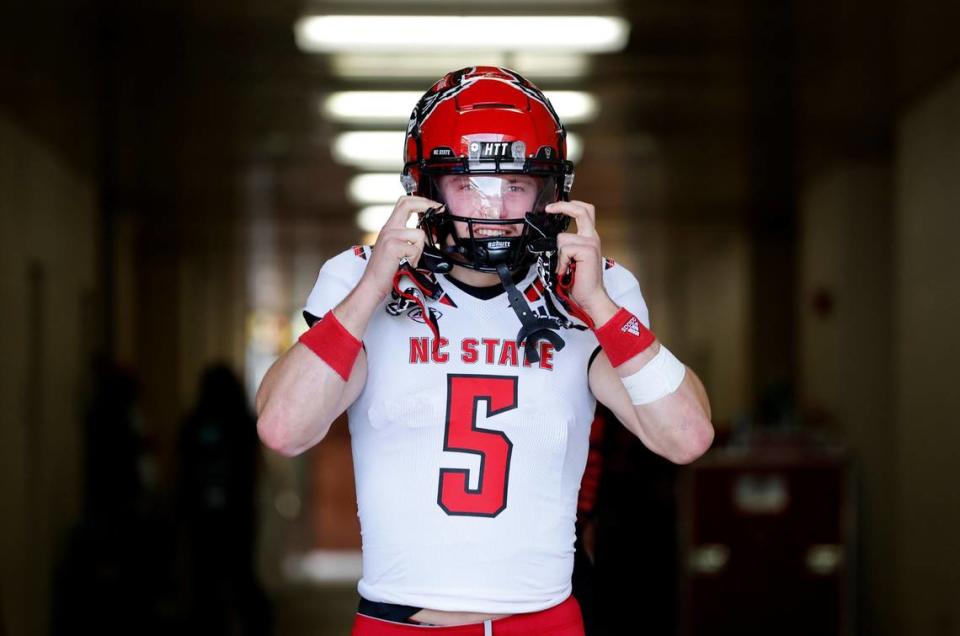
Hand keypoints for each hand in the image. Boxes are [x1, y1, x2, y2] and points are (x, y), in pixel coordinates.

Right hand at [357, 195, 436, 300]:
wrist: (373, 284)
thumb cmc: (385, 270)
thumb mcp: (394, 247)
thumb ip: (405, 237)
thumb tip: (423, 234)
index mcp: (390, 227)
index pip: (403, 203)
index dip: (420, 200)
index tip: (433, 205)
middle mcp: (388, 228)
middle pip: (407, 204)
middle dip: (426, 204)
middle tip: (438, 210)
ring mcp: (390, 236)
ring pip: (419, 234)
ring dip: (420, 250)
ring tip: (411, 259)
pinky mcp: (393, 247)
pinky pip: (415, 249)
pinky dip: (415, 259)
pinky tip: (407, 264)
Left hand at [546, 200, 617, 323]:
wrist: (590, 297)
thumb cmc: (579, 281)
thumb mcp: (570, 259)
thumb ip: (565, 246)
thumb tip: (549, 239)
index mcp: (588, 237)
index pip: (584, 211)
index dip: (568, 205)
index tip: (552, 208)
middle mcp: (592, 237)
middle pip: (582, 210)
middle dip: (563, 206)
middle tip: (549, 209)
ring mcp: (591, 243)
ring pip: (562, 238)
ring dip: (558, 255)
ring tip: (564, 267)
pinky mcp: (588, 250)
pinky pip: (564, 250)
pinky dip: (561, 262)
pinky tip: (566, 270)